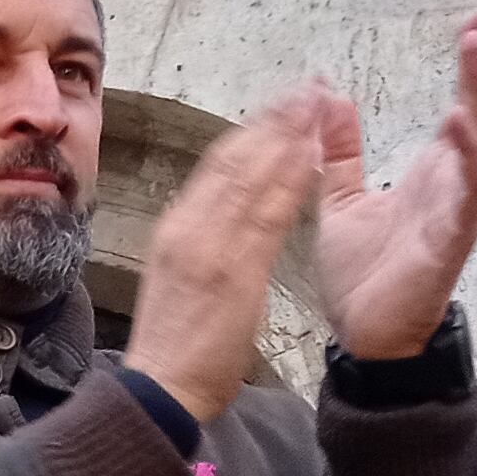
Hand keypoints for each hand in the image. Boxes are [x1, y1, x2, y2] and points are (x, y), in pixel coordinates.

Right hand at [122, 89, 321, 422]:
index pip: (217, 164)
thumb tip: (221, 217)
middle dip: (274, 118)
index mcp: (177, 228)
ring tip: (317, 102)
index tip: (280, 104)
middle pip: (236, 157)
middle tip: (306, 85)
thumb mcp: (180, 280)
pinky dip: (291, 180)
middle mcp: (189, 226)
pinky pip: (268, 215)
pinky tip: (315, 154)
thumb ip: (202, 244)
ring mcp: (210, 246)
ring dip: (288, 135)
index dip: (252, 129)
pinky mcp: (233, 271)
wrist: (159, 390)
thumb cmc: (174, 344)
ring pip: (253, 176)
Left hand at [312, 13, 476, 359]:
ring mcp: (456, 212)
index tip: (476, 22)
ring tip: (476, 52)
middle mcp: (454, 185)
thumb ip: (340, 152)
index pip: (464, 107)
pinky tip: (459, 123)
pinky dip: (466, 158)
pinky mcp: (450, 241)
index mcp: (433, 173)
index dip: (471, 67)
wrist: (363, 333)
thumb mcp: (341, 199)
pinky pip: (466, 195)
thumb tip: (330, 99)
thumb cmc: (364, 272)